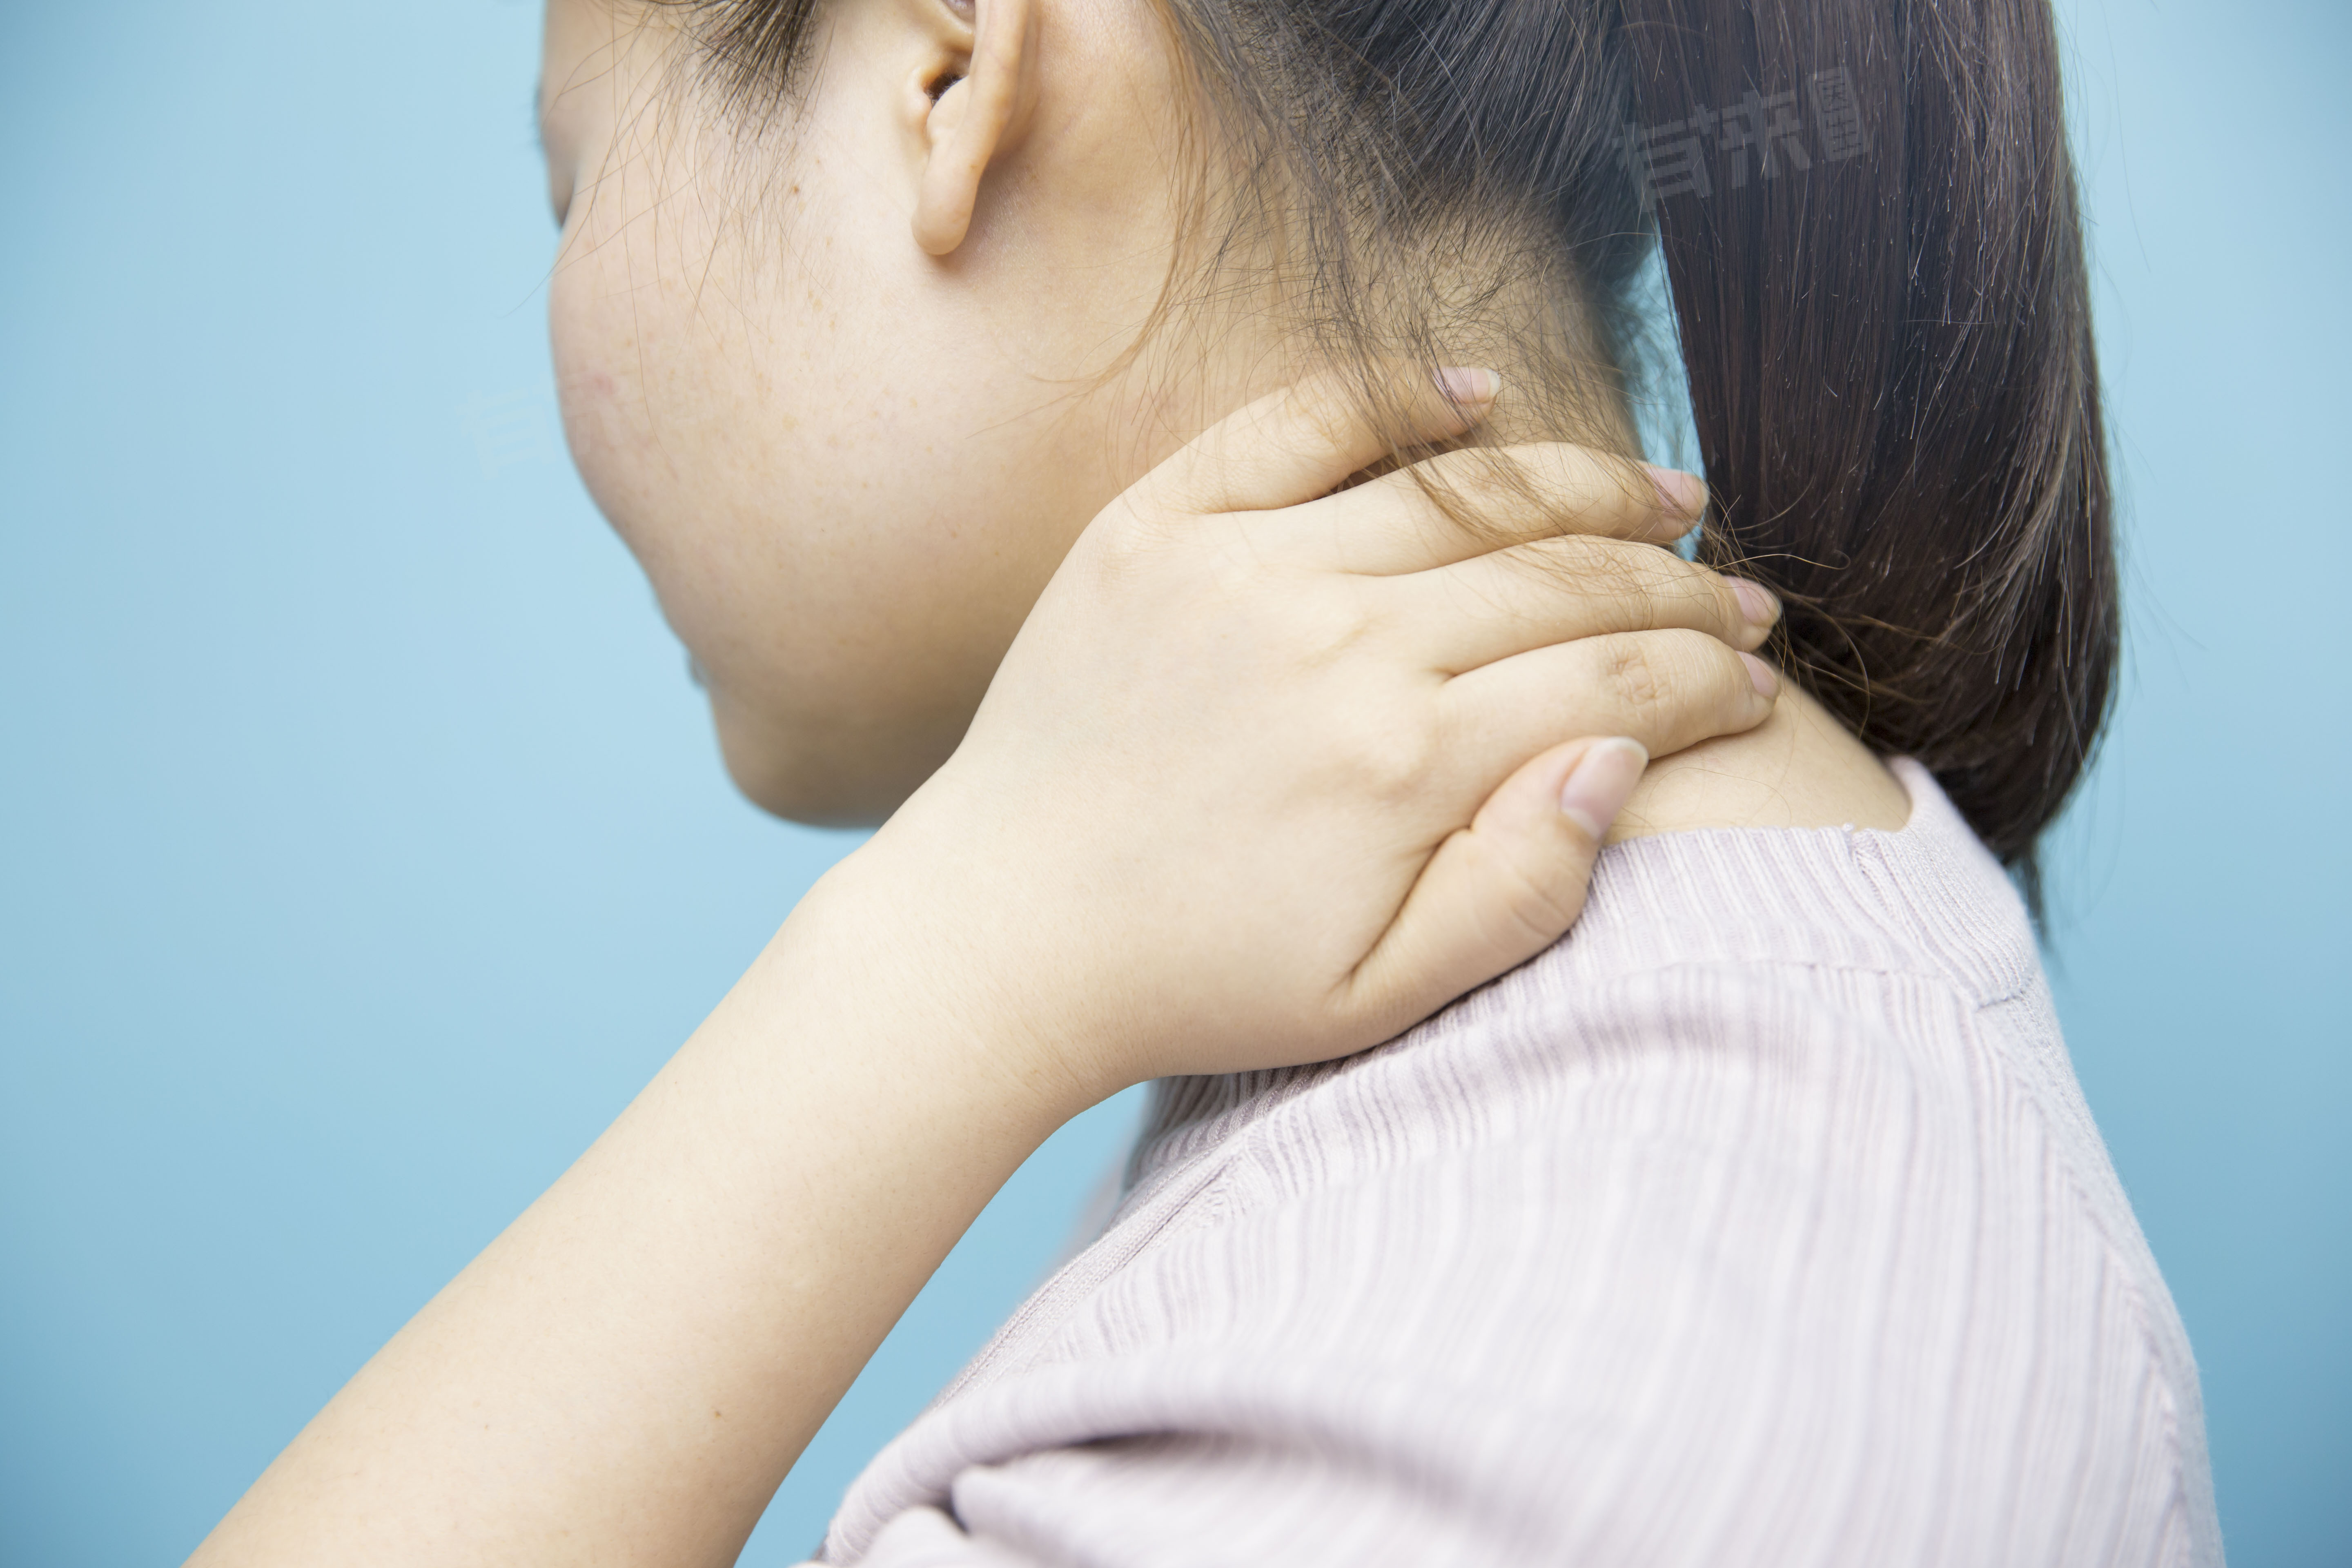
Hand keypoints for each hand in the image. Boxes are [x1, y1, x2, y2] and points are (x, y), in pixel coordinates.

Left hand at [830, 367, 1780, 1099]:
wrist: (1002, 933)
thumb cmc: (1198, 979)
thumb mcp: (1376, 994)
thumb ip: (1521, 889)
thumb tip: (1625, 756)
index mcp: (1403, 761)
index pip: (1616, 678)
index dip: (1712, 677)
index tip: (1757, 682)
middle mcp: (1336, 641)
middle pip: (1562, 575)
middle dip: (1678, 585)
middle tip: (1741, 596)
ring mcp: (1243, 567)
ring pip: (1463, 489)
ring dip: (1586, 486)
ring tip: (1663, 498)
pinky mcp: (1157, 526)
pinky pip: (1301, 421)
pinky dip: (1400, 393)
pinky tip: (1481, 394)